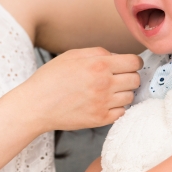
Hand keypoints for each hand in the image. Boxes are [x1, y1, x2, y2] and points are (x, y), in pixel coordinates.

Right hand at [20, 47, 142, 132]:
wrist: (36, 105)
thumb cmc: (51, 78)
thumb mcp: (72, 55)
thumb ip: (99, 52)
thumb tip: (117, 56)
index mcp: (99, 65)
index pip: (134, 62)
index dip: (133, 62)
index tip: (128, 65)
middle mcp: (104, 84)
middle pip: (135, 80)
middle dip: (129, 76)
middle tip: (117, 78)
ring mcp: (103, 104)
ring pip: (130, 96)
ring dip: (122, 92)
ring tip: (107, 91)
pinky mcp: (100, 119)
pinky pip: (121, 112)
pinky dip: (116, 107)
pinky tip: (103, 103)